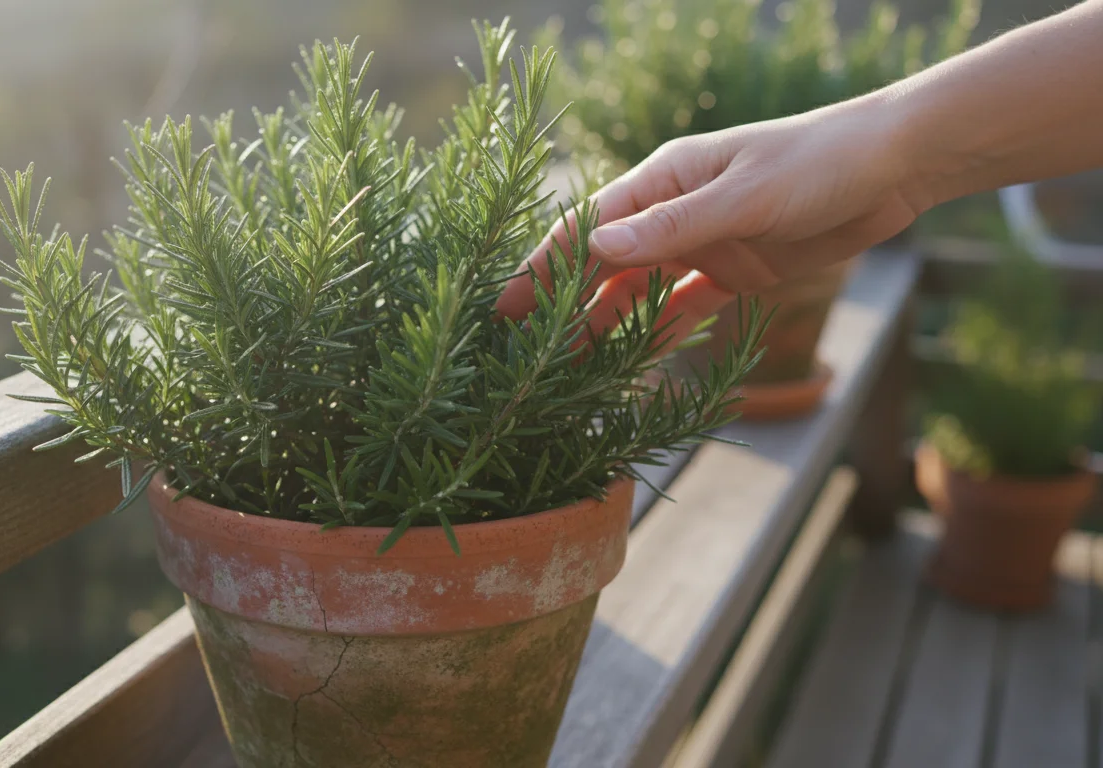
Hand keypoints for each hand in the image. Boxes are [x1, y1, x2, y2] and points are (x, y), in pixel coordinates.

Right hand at [496, 96, 929, 347]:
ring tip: (572, 367)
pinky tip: (635, 358)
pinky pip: (685, 305)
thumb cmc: (817, 162)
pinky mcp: (736, 269)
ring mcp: (704, 242)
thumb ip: (671, 228)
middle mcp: (674, 211)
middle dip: (564, 305)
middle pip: (604, 264)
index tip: (505, 306)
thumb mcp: (742, 196)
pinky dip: (659, 329)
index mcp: (664, 180)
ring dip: (606, 323)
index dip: (543, 268)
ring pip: (639, 289)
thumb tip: (596, 250)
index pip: (587, 228)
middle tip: (526, 354)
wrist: (894, 166)